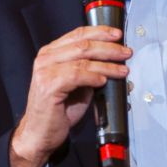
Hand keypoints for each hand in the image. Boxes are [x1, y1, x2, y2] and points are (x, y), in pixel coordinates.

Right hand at [9, 26, 130, 166]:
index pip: (78, 34)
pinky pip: (77, 76)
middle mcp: (46, 58)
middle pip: (83, 44)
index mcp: (51, 53)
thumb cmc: (58, 110)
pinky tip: (104, 80)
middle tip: (126, 52)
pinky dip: (94, 76)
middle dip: (109, 48)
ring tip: (122, 69)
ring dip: (107, 64)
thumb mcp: (76, 83)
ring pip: (83, 59)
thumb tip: (113, 59)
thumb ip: (88, 68)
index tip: (118, 35)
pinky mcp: (48, 86)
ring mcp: (45, 71)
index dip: (101, 32)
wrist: (40, 133)